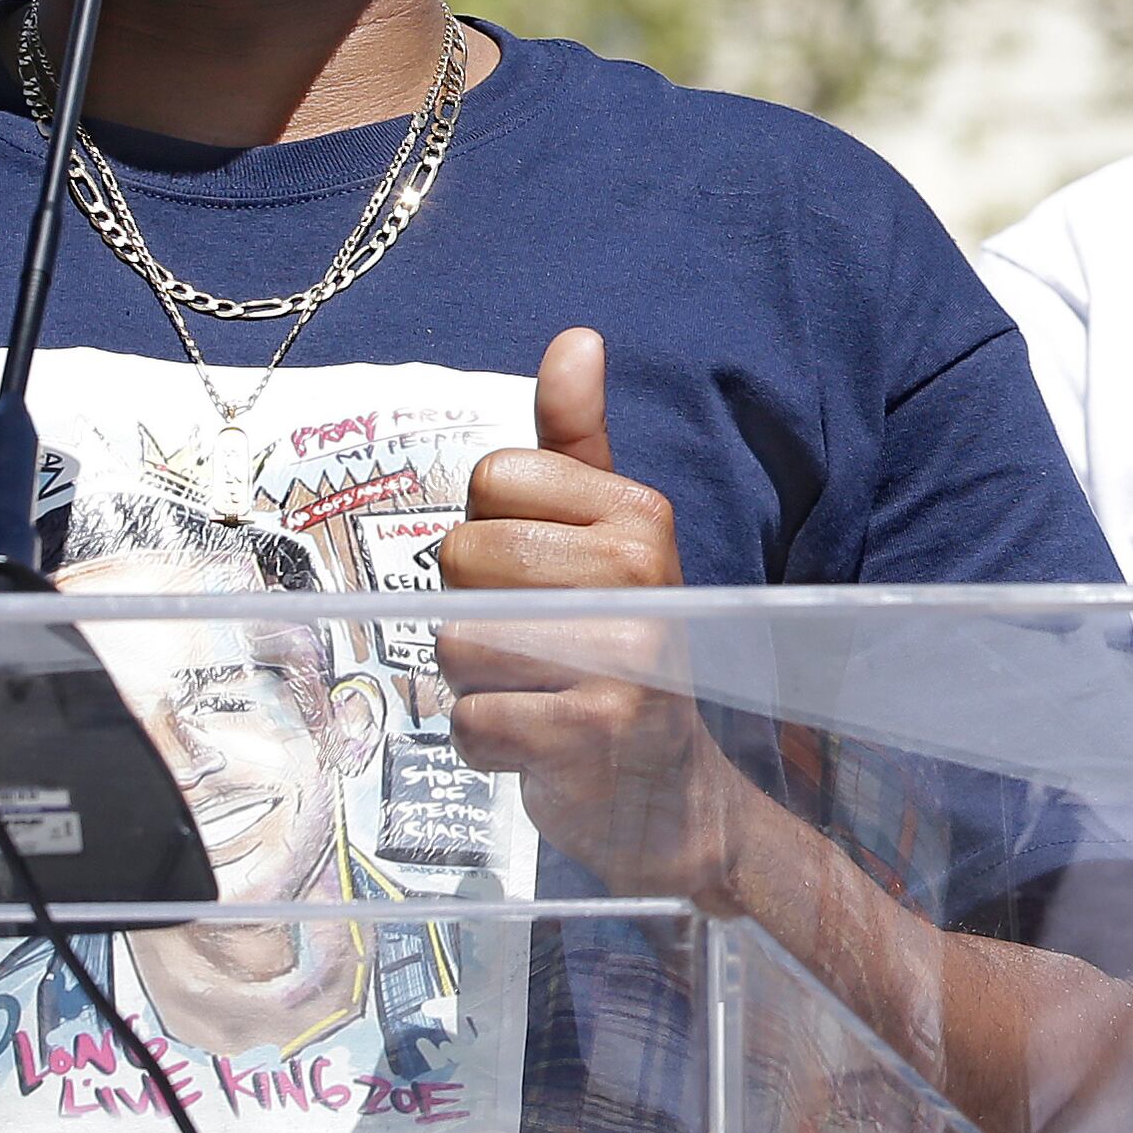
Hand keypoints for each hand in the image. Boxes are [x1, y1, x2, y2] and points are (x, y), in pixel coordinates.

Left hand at [437, 329, 742, 897]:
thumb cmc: (622, 648)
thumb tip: (575, 338)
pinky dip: (488, 744)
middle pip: (461, 556)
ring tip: (539, 694)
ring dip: (478, 683)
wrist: (676, 794)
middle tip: (538, 646)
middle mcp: (641, 573)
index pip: (491, 480)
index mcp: (640, 514)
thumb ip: (579, 441)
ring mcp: (622, 655)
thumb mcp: (612, 536)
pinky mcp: (591, 732)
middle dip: (476, 611)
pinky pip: (470, 720)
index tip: (547, 580)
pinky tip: (540, 745)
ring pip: (456, 641)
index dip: (495, 535)